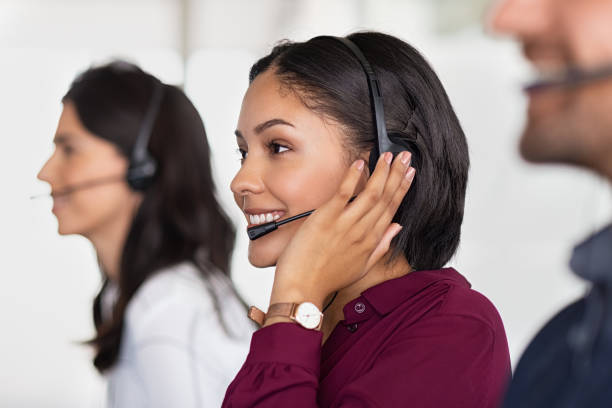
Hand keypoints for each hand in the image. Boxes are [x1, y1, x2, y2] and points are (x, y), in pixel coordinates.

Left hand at [269, 151, 415, 309]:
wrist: (303, 287)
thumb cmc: (327, 279)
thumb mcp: (361, 267)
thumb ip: (381, 246)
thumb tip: (397, 228)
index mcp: (370, 241)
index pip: (392, 209)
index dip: (402, 188)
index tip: (409, 173)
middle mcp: (362, 231)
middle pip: (385, 197)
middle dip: (396, 174)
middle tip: (404, 157)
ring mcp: (345, 224)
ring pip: (370, 193)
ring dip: (381, 172)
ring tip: (388, 156)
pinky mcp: (326, 218)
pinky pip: (343, 193)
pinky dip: (353, 177)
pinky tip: (360, 163)